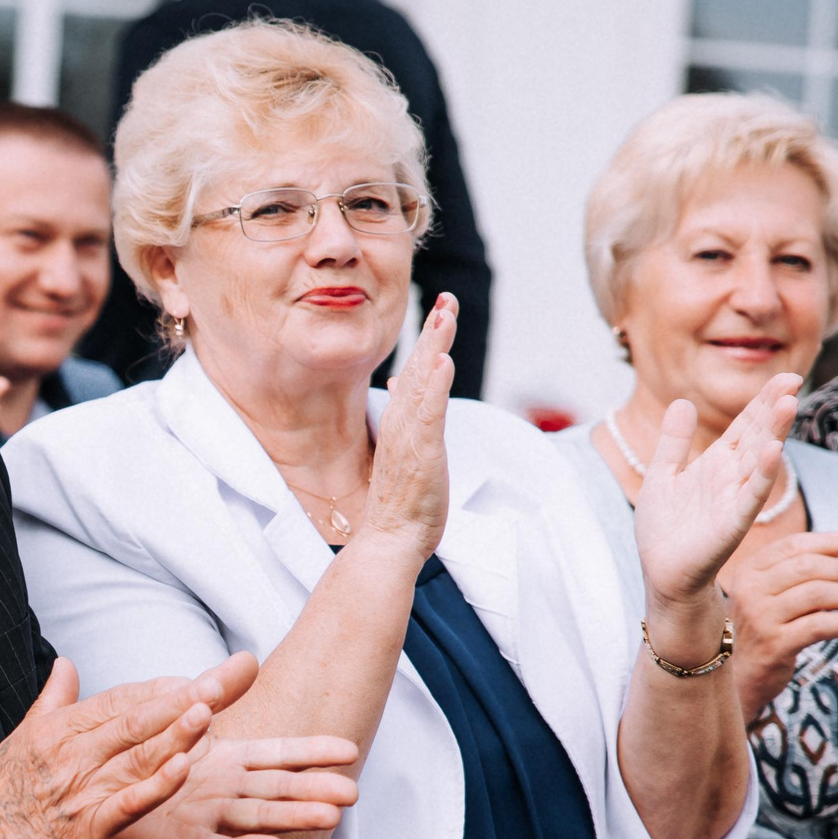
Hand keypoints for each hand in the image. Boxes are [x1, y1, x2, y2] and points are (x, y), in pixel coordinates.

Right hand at [0, 657, 240, 838]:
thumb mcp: (22, 737)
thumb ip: (53, 699)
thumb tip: (67, 664)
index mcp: (59, 729)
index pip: (119, 700)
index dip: (159, 690)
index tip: (196, 679)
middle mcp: (71, 754)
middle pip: (136, 720)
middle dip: (182, 701)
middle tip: (222, 682)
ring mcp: (80, 791)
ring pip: (137, 757)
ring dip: (176, 734)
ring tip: (210, 713)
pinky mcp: (86, 828)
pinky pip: (127, 803)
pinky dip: (156, 785)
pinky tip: (183, 769)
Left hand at [101, 679, 359, 838]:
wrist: (99, 803)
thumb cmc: (141, 764)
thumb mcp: (177, 720)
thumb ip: (210, 693)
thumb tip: (247, 657)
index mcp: (225, 762)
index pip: (277, 755)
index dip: (312, 752)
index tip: (350, 750)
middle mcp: (225, 792)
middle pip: (276, 789)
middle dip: (314, 789)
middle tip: (353, 793)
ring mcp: (208, 821)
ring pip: (256, 819)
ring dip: (291, 819)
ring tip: (328, 817)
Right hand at [360, 294, 456, 556]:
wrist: (390, 538)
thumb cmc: (403, 502)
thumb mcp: (408, 451)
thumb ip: (409, 416)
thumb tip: (403, 385)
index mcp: (403, 422)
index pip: (418, 372)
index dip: (431, 339)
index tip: (444, 309)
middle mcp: (403, 423)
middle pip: (420, 368)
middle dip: (435, 331)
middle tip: (448, 300)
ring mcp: (410, 436)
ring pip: (423, 383)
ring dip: (434, 347)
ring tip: (445, 316)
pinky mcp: (420, 452)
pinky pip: (428, 414)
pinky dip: (434, 386)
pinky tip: (442, 362)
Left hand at [633, 373, 799, 620]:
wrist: (662, 573)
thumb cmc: (664, 529)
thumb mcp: (662, 474)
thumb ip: (674, 441)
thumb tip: (682, 401)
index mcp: (716, 464)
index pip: (746, 426)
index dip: (763, 401)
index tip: (787, 376)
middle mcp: (731, 478)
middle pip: (757, 436)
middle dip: (774, 408)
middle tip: (793, 379)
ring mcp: (734, 500)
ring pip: (758, 460)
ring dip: (774, 433)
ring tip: (789, 403)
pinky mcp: (731, 524)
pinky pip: (749, 496)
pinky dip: (760, 474)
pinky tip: (771, 451)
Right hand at [721, 530, 837, 720]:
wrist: (742, 674)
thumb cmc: (765, 627)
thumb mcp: (767, 593)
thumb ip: (794, 571)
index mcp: (748, 570)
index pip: (794, 544)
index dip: (830, 541)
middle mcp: (748, 590)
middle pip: (808, 566)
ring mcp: (759, 617)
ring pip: (817, 594)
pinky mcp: (774, 644)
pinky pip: (820, 625)